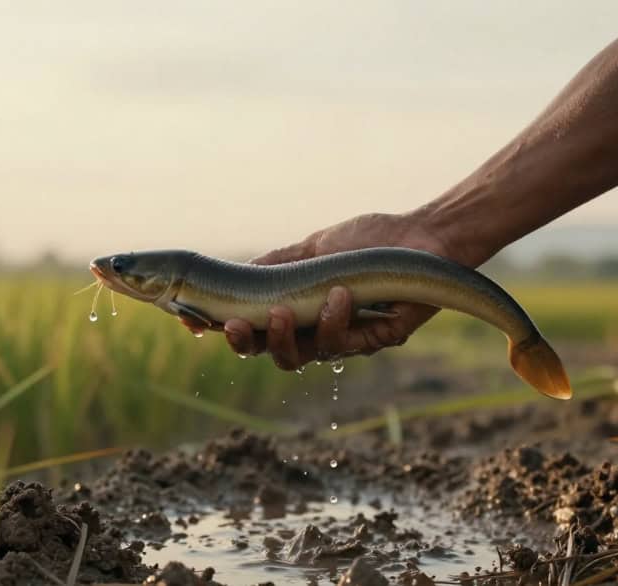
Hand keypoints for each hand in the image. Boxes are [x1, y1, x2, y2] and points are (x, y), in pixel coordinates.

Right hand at [184, 211, 483, 369]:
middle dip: (246, 343)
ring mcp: (344, 338)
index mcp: (296, 309)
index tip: (192, 321)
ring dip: (285, 338)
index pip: (252, 327)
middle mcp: (315, 329)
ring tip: (284, 311)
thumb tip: (230, 275)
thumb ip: (275, 264)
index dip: (223, 329)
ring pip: (300, 356)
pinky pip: (343, 344)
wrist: (424, 236)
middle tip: (233, 327)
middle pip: (269, 352)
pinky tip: (339, 296)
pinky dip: (335, 322)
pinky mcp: (374, 340)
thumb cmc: (371, 239)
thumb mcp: (313, 247)